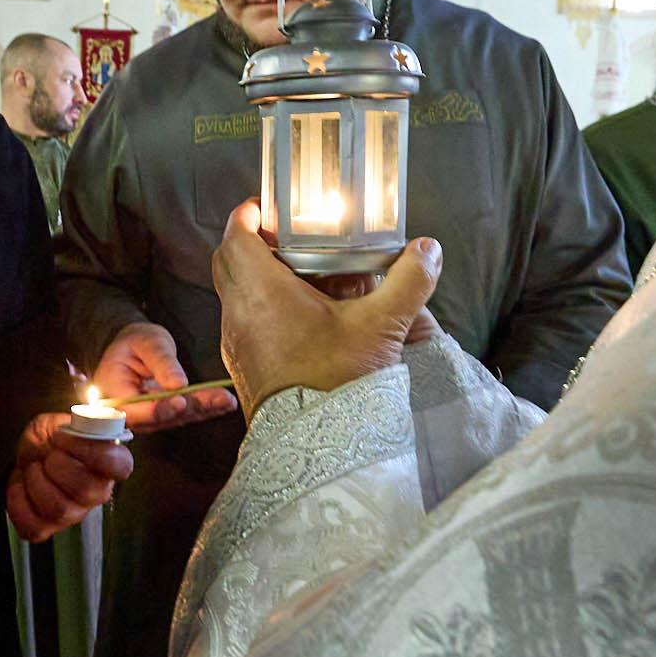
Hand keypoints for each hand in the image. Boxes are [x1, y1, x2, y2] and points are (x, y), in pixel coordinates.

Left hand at [4, 414, 133, 541]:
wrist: (29, 453)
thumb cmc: (49, 439)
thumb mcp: (59, 422)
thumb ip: (70, 426)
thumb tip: (73, 434)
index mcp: (109, 463)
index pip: (121, 466)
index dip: (92, 452)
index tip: (65, 438)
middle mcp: (96, 492)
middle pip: (87, 490)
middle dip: (58, 467)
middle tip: (48, 455)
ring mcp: (74, 513)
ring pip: (60, 510)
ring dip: (37, 483)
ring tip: (33, 468)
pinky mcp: (48, 527)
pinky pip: (34, 528)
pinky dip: (18, 503)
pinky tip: (20, 484)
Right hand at [88, 321, 235, 433]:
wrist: (132, 348)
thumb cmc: (134, 342)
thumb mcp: (146, 342)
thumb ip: (160, 361)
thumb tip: (177, 383)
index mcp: (113, 393)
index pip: (135, 409)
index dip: (159, 408)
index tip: (180, 401)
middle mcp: (129, 412)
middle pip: (161, 417)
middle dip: (191, 408)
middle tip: (218, 399)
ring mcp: (147, 417)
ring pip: (177, 418)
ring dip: (204, 409)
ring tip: (226, 400)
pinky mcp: (164, 415)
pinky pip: (184, 414)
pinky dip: (206, 409)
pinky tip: (225, 403)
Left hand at [213, 200, 441, 418]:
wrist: (317, 449)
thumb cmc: (339, 383)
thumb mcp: (381, 327)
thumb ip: (408, 282)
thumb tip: (429, 250)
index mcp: (260, 293)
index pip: (233, 237)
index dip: (245, 216)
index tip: (263, 207)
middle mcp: (238, 315)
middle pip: (227, 263)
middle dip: (248, 243)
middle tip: (282, 236)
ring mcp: (236, 344)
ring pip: (233, 296)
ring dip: (255, 278)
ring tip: (297, 275)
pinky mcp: (243, 368)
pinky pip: (242, 324)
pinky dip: (260, 309)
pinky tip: (299, 318)